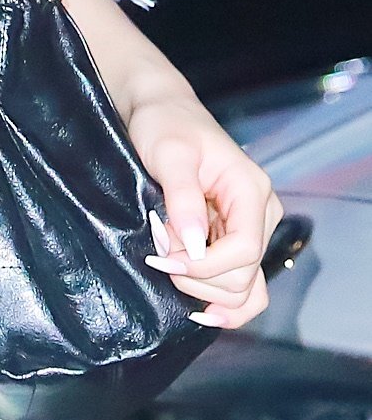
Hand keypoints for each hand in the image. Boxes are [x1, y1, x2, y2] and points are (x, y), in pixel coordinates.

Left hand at [56, 0, 283, 331]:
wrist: (161, 111)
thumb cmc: (164, 124)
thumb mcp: (168, 154)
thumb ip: (182, 199)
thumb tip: (193, 247)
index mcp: (251, 190)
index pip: (245, 251)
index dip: (205, 266)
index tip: (163, 258)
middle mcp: (260, 214)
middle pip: (245, 276)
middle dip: (198, 277)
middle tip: (158, 255)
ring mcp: (250, 230)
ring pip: (245, 289)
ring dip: (204, 291)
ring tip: (168, 266)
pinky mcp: (233, 239)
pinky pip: (239, 285)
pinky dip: (218, 300)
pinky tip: (195, 308)